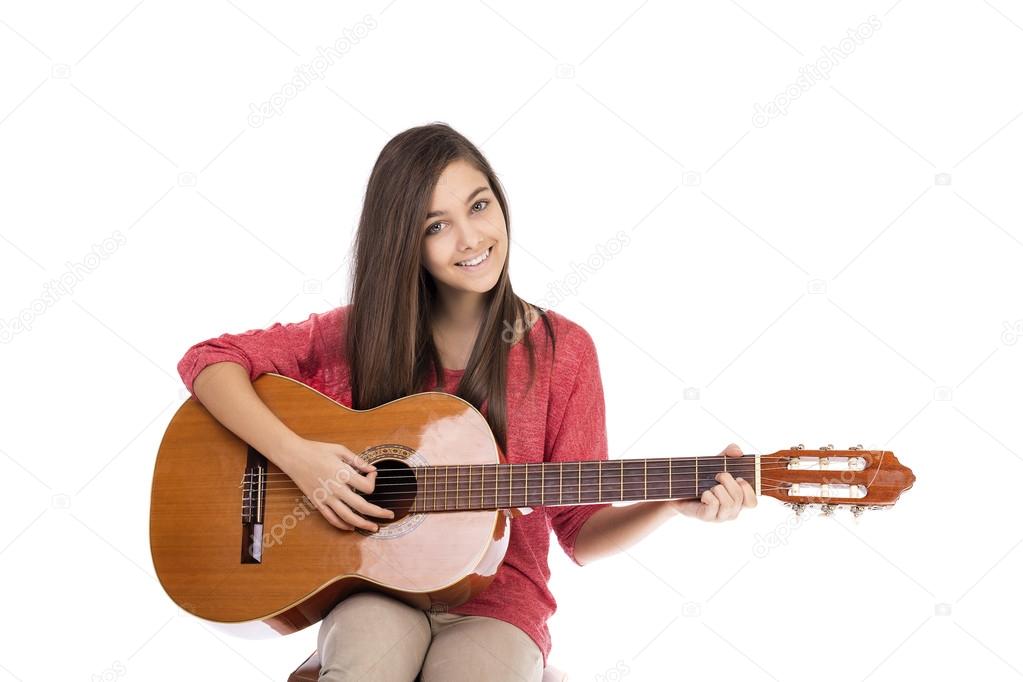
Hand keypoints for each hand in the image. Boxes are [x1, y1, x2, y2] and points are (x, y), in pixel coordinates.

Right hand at [278, 438, 394, 531]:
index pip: (366, 487)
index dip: (374, 481)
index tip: (372, 473)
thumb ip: (357, 461)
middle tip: (389, 515)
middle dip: (378, 512)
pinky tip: (351, 527)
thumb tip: (371, 469)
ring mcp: (326, 498)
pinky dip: (342, 525)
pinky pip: (331, 518)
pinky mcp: (317, 503)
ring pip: (348, 517)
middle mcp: (336, 489)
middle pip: (362, 506)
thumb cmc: (317, 450)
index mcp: (343, 474)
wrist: (293, 456)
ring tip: (374, 527)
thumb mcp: (339, 450)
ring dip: (363, 524)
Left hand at [668, 443, 756, 521]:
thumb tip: (738, 451)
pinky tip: (703, 494)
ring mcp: (720, 516)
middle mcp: (732, 511)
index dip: (748, 489)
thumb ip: (729, 453)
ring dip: (718, 489)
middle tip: (717, 476)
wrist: (678, 487)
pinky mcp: (707, 517)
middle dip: (728, 481)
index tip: (738, 478)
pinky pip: (714, 505)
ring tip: (709, 486)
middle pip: (739, 498)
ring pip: (728, 503)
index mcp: (738, 501)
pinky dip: (708, 495)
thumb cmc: (701, 477)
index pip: (752, 503)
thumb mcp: (716, 462)